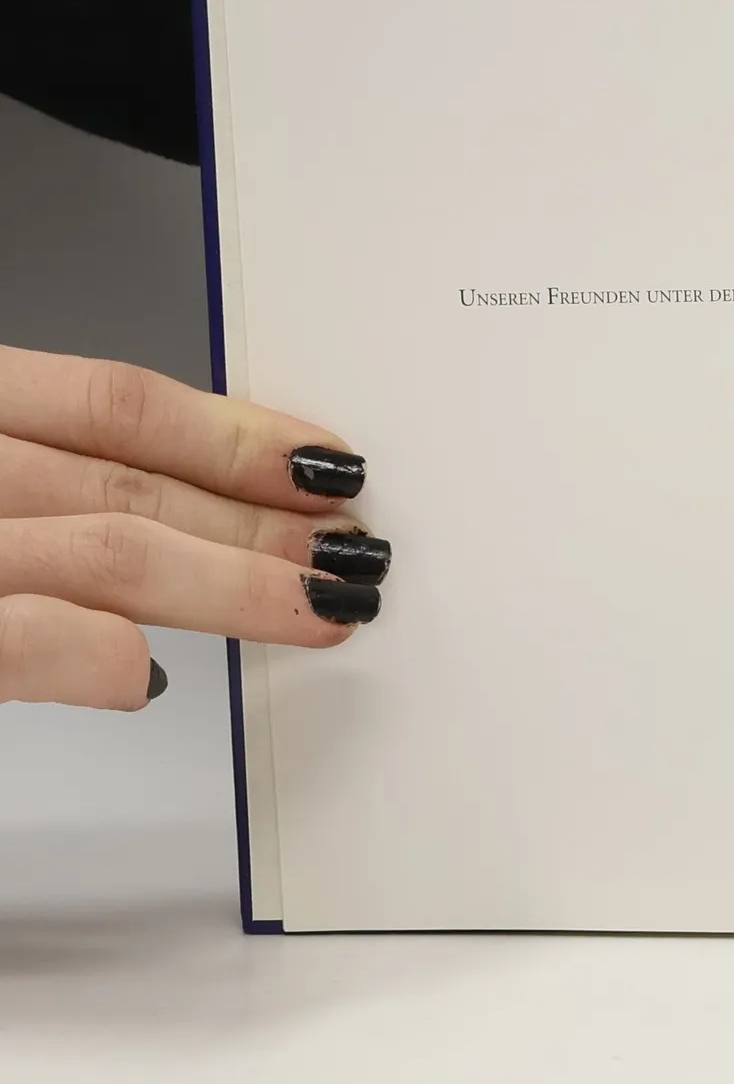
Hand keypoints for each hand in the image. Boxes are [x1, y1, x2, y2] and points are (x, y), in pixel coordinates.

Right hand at [0, 346, 386, 710]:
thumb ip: (48, 478)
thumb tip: (185, 509)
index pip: (118, 406)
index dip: (237, 436)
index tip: (325, 463)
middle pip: (132, 483)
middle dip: (262, 519)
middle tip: (351, 544)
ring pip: (111, 554)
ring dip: (234, 581)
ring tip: (323, 603)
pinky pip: (25, 640)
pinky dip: (93, 654)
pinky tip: (148, 677)